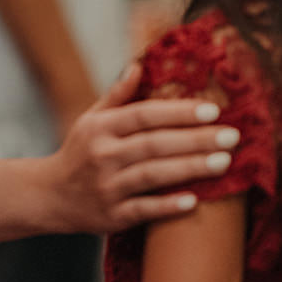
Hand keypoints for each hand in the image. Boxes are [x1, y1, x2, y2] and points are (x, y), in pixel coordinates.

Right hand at [45, 63, 237, 233]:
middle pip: (154, 144)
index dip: (178, 112)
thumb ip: (118, 95)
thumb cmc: (80, 152)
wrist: (49, 196)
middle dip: (195, 139)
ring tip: (224, 162)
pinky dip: (167, 206)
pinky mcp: (111, 216)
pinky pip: (143, 210)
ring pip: (152, 175)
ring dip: (189, 168)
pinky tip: (194, 201)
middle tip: (232, 136)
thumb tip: (140, 65)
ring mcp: (106, 187)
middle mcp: (102, 155)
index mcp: (100, 128)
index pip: (143, 115)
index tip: (212, 110)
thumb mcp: (91, 120)